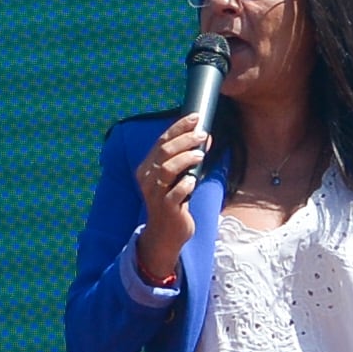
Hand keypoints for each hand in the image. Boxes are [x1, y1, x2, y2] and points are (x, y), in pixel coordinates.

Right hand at [134, 114, 207, 281]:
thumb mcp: (175, 178)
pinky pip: (174, 194)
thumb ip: (186, 158)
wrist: (166, 233)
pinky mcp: (167, 209)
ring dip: (185, 159)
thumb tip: (205, 135)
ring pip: (167, 169)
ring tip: (200, 154)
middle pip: (164, 152)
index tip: (196, 117)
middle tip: (202, 134)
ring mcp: (156, 194)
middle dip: (185, 139)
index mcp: (147, 168)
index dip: (178, 127)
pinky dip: (184, 185)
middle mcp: (148, 179)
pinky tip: (193, 181)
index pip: (161, 141)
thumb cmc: (173, 202)